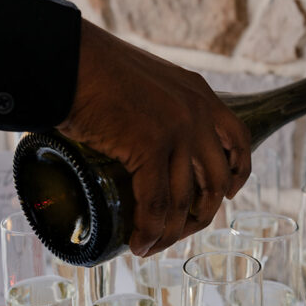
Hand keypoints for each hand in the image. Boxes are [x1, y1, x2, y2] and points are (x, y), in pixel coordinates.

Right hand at [57, 20, 250, 255]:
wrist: (66, 59)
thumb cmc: (91, 70)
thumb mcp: (144, 83)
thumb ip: (155, 109)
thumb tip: (139, 144)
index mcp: (199, 94)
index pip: (238, 138)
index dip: (237, 172)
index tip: (227, 194)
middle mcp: (196, 113)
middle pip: (216, 179)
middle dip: (202, 214)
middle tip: (180, 230)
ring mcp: (177, 130)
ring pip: (185, 200)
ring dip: (170, 232)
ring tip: (151, 247)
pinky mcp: (151, 147)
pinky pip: (157, 204)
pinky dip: (149, 230)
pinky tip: (140, 243)